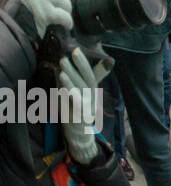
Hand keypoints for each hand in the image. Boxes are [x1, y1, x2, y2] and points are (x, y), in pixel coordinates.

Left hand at [58, 48, 100, 164]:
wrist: (80, 135)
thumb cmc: (76, 112)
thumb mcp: (78, 96)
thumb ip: (75, 82)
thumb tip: (66, 66)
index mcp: (92, 92)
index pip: (90, 74)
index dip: (83, 62)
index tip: (76, 50)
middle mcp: (93, 98)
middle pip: (87, 80)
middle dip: (77, 68)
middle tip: (65, 57)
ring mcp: (88, 108)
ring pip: (81, 91)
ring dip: (71, 80)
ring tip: (62, 70)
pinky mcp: (80, 117)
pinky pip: (76, 105)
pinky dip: (71, 96)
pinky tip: (62, 89)